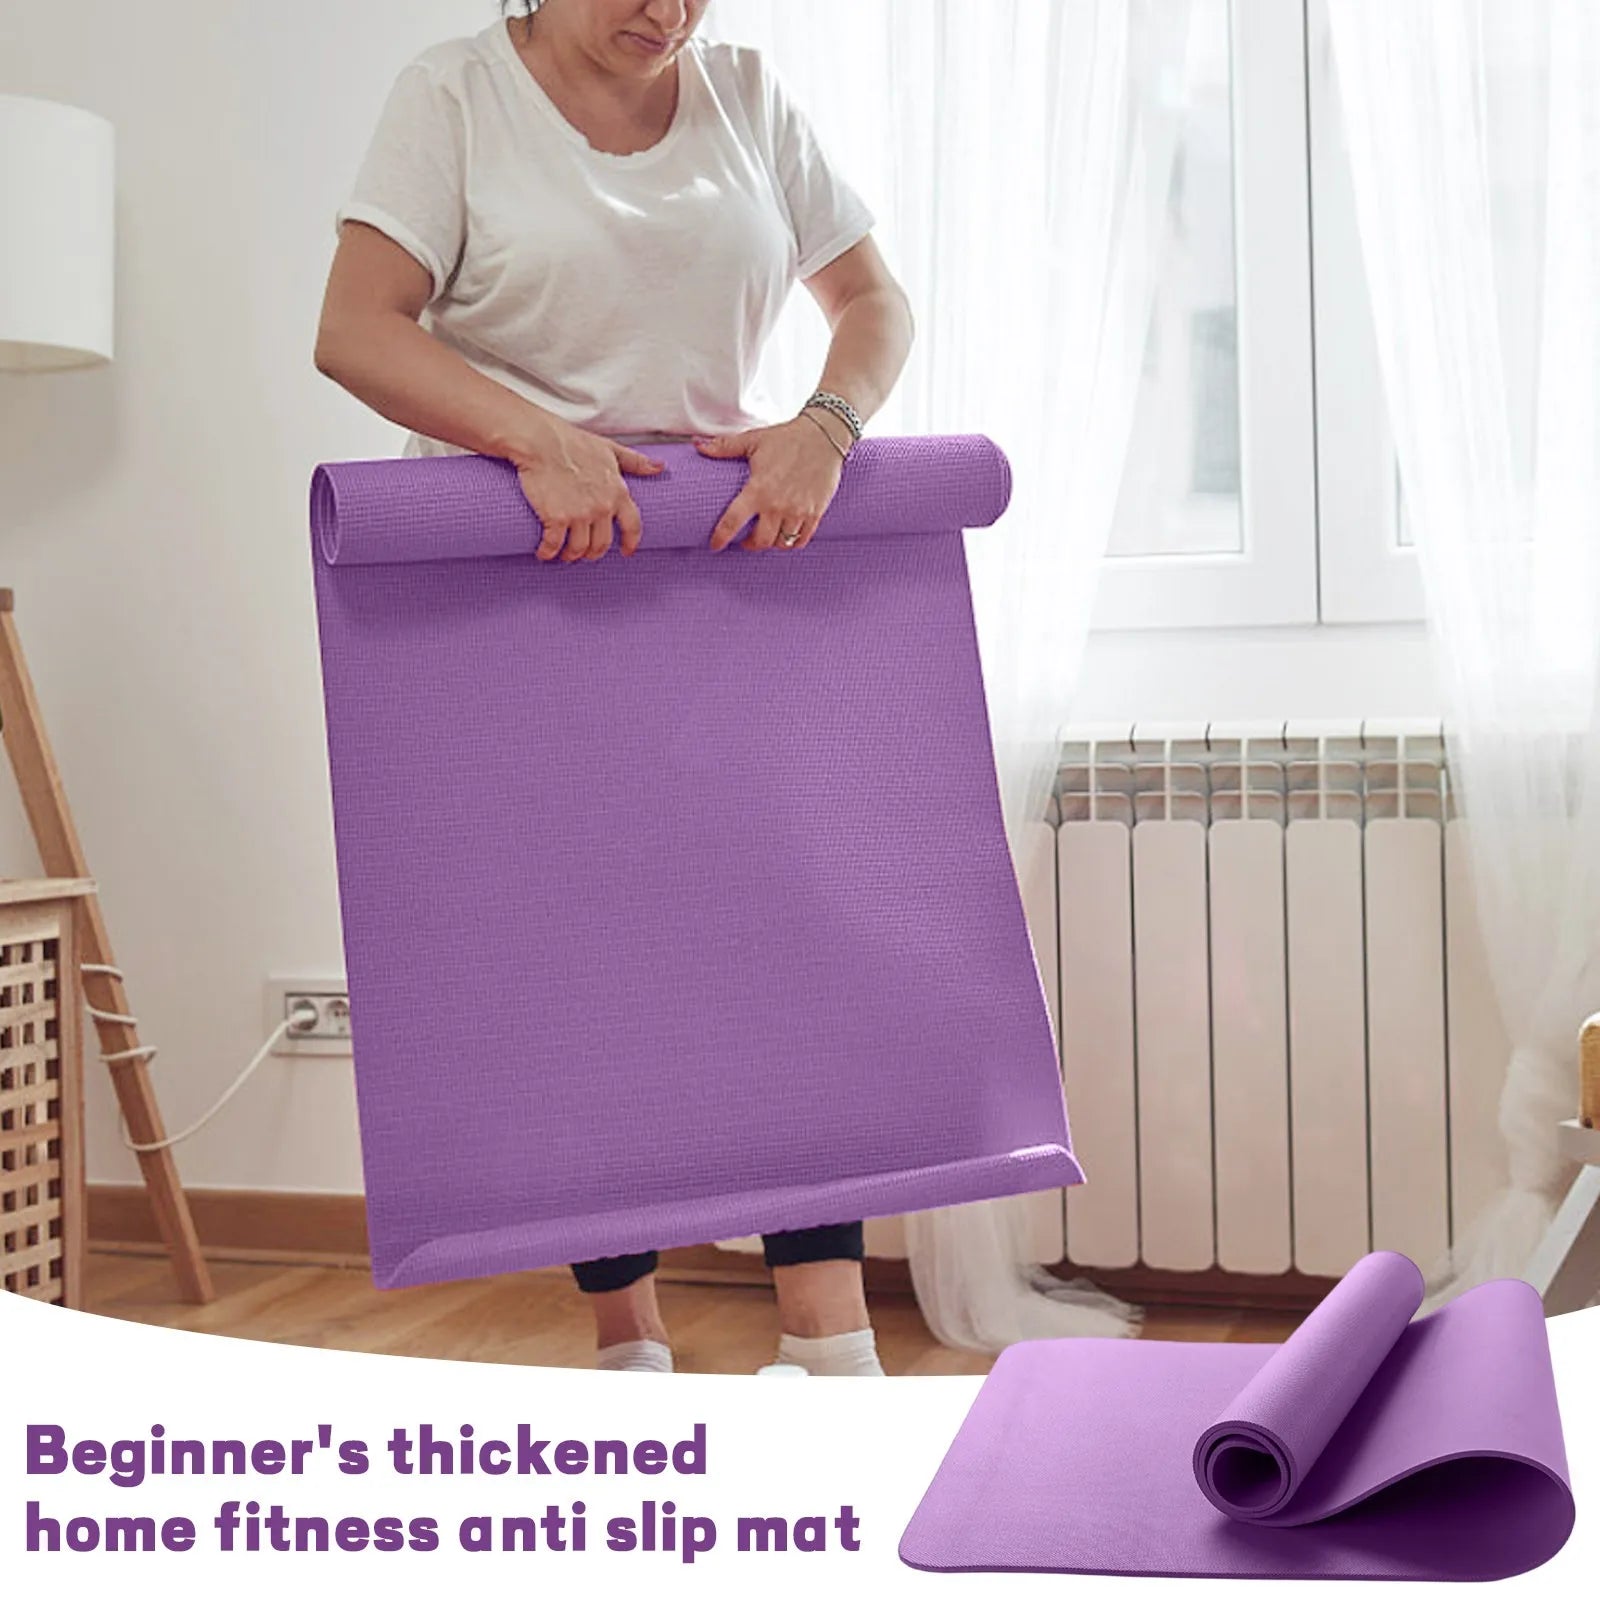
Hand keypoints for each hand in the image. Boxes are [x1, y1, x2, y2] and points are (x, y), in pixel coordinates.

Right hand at [513, 421, 662, 561]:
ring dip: (571, 555)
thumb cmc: (573, 442)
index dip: (631, 542)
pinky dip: (547, 552)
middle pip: (602, 543)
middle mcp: (602, 507)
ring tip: (563, 554)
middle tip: (583, 553)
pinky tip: (543, 553)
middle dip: (593, 552)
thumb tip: (660, 467)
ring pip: (579, 548)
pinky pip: (554, 545)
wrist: (541, 440)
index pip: (633, 526)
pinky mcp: (556, 518)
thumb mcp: (609, 449)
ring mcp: (580, 514)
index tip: (626, 552)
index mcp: (618, 492)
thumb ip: (634, 461)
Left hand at [696, 417, 846, 551]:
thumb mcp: (753, 440)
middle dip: (749, 544)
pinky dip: (791, 542)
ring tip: (766, 537)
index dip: (721, 538)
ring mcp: (798, 511)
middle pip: (760, 541)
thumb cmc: (787, 438)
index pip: (733, 522)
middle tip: (744, 540)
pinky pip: (801, 540)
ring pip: (781, 543)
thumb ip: (724, 447)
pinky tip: (785, 536)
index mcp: (759, 489)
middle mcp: (778, 505)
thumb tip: (698, 445)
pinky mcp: (815, 513)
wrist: (824, 435)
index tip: (715, 545)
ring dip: (770, 543)